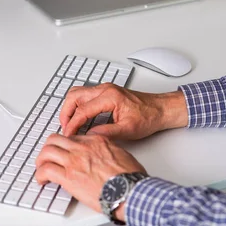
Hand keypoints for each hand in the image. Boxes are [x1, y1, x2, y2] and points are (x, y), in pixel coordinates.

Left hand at [35, 134, 146, 220]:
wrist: (129, 190)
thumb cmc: (130, 177)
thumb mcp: (122, 154)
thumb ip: (109, 151)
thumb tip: (105, 156)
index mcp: (97, 141)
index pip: (73, 137)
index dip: (65, 145)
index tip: (64, 152)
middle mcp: (83, 148)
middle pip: (55, 139)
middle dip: (48, 148)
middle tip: (47, 157)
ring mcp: (74, 161)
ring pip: (47, 152)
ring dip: (41, 160)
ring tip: (41, 168)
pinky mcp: (68, 177)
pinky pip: (46, 170)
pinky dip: (40, 175)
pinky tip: (42, 180)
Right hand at [60, 83, 187, 139]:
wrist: (160, 109)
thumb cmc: (148, 117)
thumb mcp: (128, 130)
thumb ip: (106, 133)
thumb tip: (88, 137)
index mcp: (110, 97)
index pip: (83, 110)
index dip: (72, 124)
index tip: (68, 135)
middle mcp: (105, 89)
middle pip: (74, 96)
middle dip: (66, 113)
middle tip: (65, 129)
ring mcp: (105, 89)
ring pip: (78, 93)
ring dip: (70, 108)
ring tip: (70, 124)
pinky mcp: (106, 92)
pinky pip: (85, 95)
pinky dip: (78, 106)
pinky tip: (80, 119)